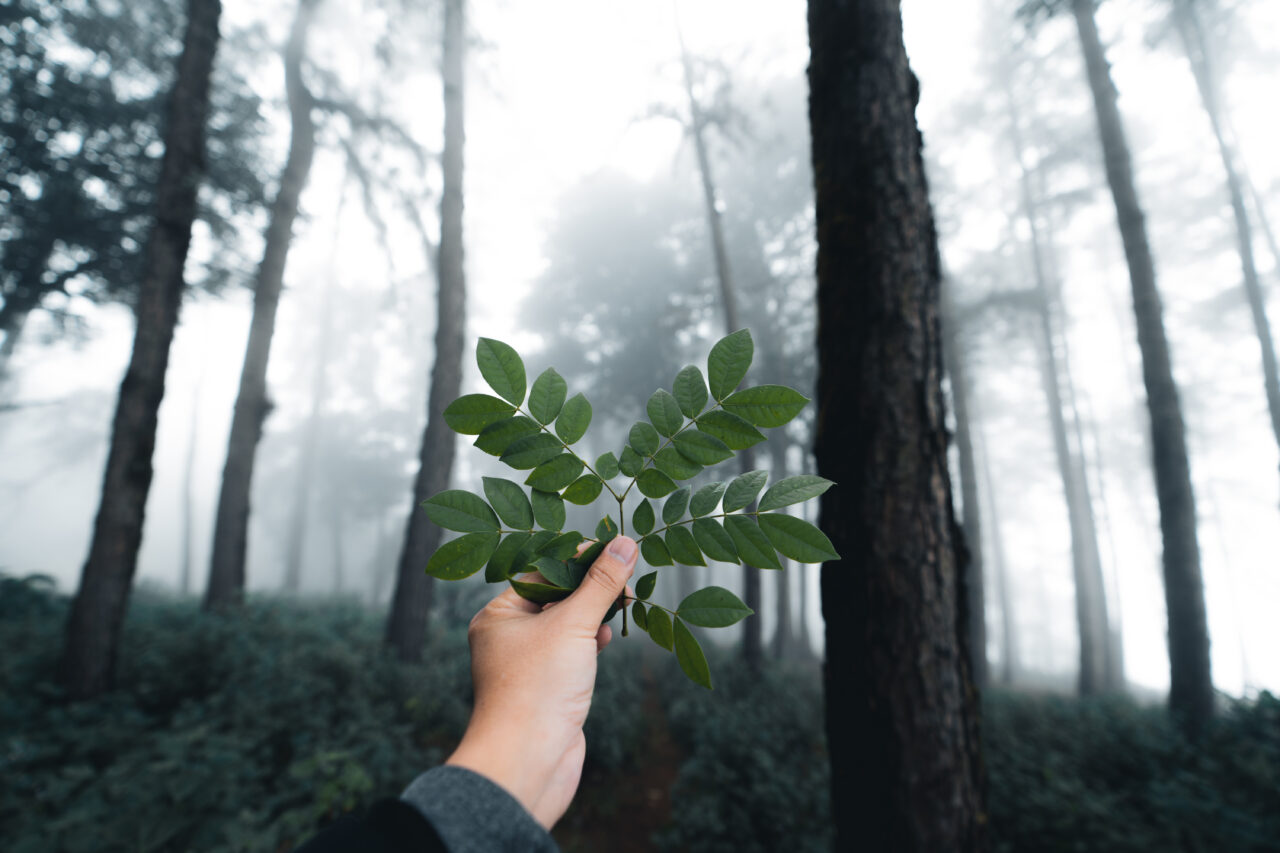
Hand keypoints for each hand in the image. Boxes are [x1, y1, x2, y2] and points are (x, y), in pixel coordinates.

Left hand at [444, 535, 638, 828]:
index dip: (577, 558)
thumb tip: (625, 543)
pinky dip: (591, 641)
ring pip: (565, 625)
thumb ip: (601, 583)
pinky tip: (608, 638)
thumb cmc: (537, 689)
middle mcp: (508, 637)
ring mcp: (528, 664)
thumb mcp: (573, 625)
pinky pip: (572, 652)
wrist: (527, 762)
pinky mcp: (548, 688)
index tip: (614, 548)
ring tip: (623, 604)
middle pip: (554, 596)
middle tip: (626, 578)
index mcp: (498, 615)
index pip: (541, 571)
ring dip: (593, 613)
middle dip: (589, 587)